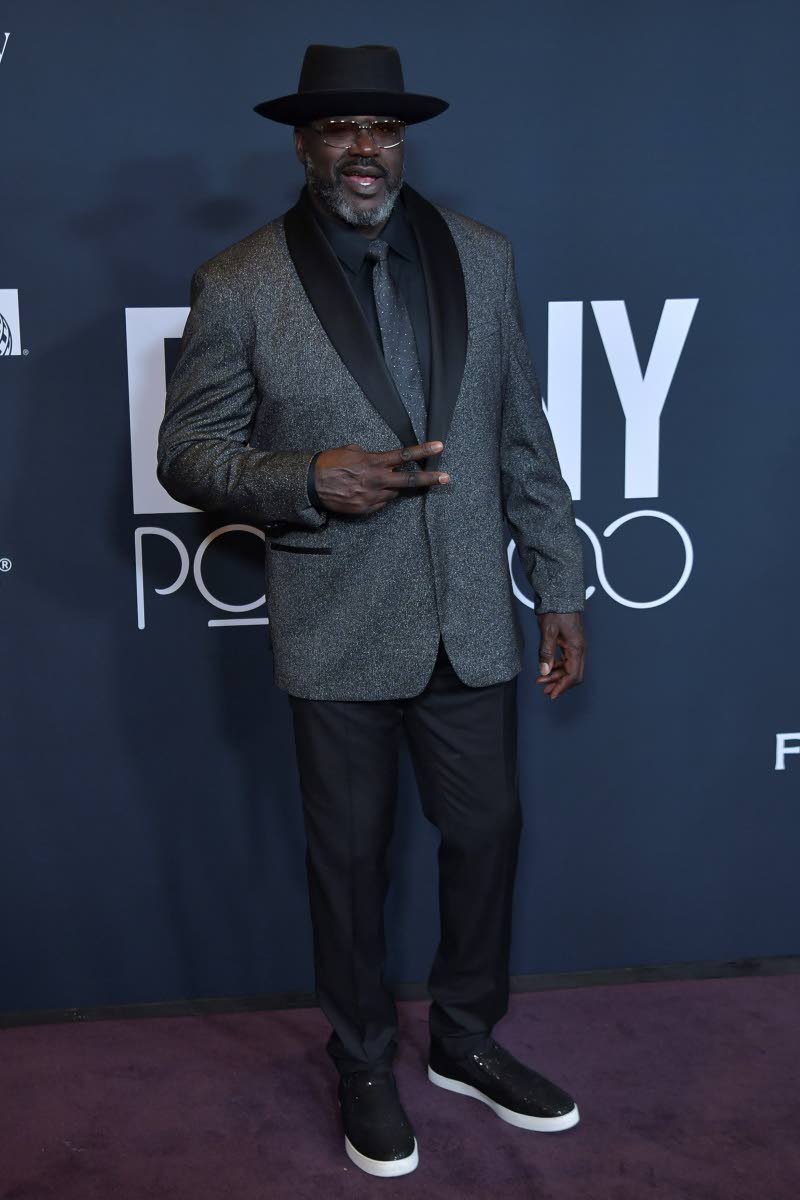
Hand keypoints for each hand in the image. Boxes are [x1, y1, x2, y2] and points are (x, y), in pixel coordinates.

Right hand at [314, 441, 448, 514]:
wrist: (310, 484)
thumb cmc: (329, 463)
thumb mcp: (350, 451)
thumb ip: (368, 455)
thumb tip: (376, 458)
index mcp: (373, 462)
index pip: (404, 456)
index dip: (423, 451)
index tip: (439, 446)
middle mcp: (376, 480)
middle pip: (409, 480)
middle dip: (429, 479)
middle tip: (446, 478)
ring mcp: (371, 497)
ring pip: (393, 493)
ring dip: (392, 487)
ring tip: (375, 482)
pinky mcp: (365, 509)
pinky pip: (380, 503)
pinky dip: (379, 497)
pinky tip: (366, 491)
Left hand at [535, 611, 584, 699]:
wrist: (559, 595)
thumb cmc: (556, 610)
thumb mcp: (548, 631)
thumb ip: (546, 652)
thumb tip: (544, 670)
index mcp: (576, 648)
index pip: (573, 675)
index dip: (562, 687)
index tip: (552, 695)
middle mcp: (578, 649)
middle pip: (572, 674)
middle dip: (559, 684)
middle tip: (545, 691)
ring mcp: (574, 646)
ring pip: (568, 668)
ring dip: (556, 677)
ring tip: (541, 681)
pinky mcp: (569, 643)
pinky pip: (565, 660)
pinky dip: (556, 667)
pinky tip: (546, 669)